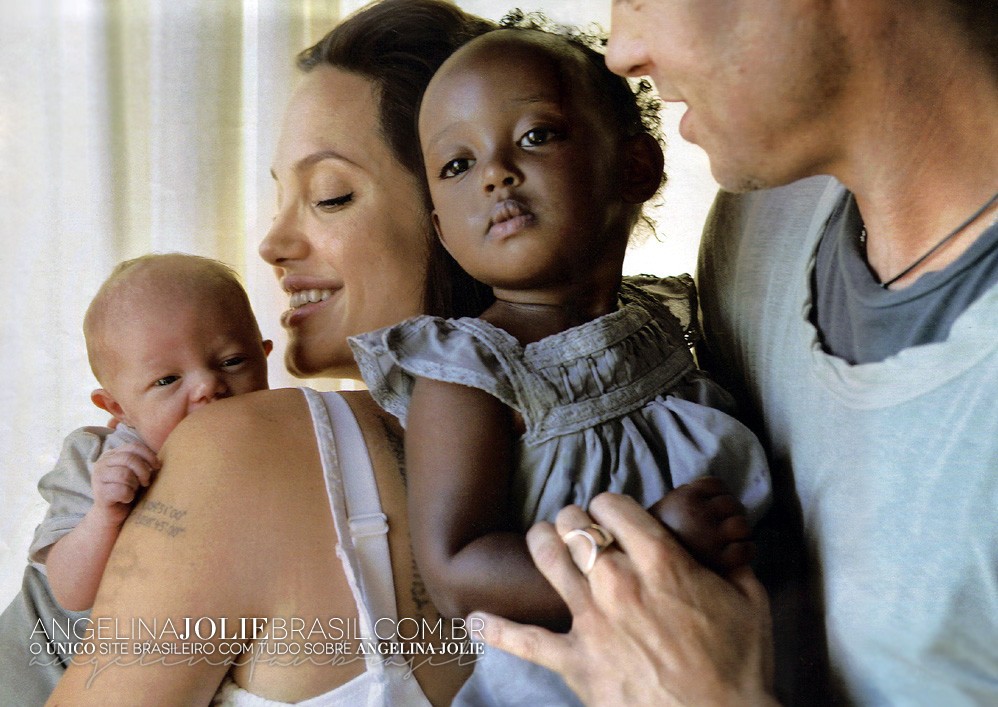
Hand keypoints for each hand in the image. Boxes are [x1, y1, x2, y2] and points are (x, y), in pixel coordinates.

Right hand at [90, 442, 159, 524]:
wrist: (113, 516)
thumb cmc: (129, 492)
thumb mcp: (137, 474)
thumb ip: (143, 464)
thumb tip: (160, 461)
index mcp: (112, 455)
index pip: (133, 446)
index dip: (149, 455)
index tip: (157, 467)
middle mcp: (102, 463)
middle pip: (129, 459)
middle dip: (143, 471)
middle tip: (146, 482)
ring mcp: (98, 477)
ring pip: (124, 474)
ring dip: (135, 484)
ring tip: (134, 490)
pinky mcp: (99, 493)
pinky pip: (121, 490)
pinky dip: (129, 496)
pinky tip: (127, 499)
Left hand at [471, 493, 777, 705]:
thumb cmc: (739, 665)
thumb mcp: (750, 602)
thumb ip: (731, 564)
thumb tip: (727, 545)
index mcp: (660, 560)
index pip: (614, 505)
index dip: (610, 505)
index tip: (612, 514)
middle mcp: (618, 580)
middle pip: (575, 525)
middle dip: (575, 520)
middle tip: (578, 528)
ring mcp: (591, 619)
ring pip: (547, 558)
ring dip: (541, 542)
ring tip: (541, 539)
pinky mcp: (574, 660)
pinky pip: (524, 640)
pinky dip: (496, 629)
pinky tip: (474, 619)